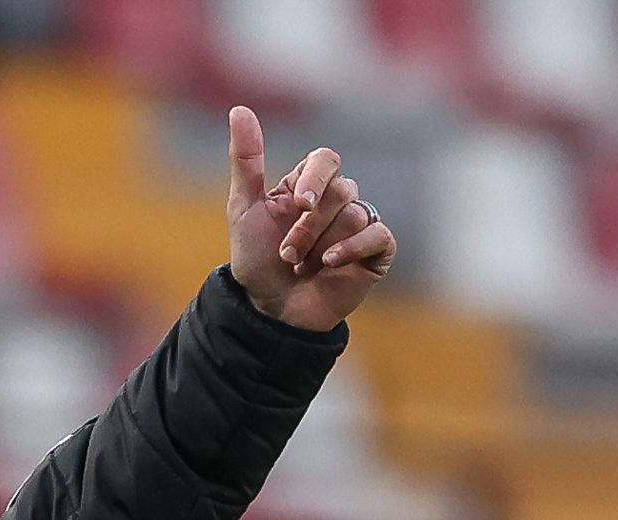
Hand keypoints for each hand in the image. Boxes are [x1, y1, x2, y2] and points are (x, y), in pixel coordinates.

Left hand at [226, 106, 396, 330]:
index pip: (327, 159)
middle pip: (341, 191)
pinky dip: (352, 249)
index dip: (316, 177)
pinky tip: (329, 266)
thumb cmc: (256, 261)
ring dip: (322, 245)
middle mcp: (338, 201)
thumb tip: (238, 109)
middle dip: (308, 226)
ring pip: (355, 215)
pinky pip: (378, 235)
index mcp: (309, 184)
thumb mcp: (243, 209)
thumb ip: (246, 160)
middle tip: (287, 254)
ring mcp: (359, 225)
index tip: (298, 203)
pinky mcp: (375, 252)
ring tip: (302, 267)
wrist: (270, 311)